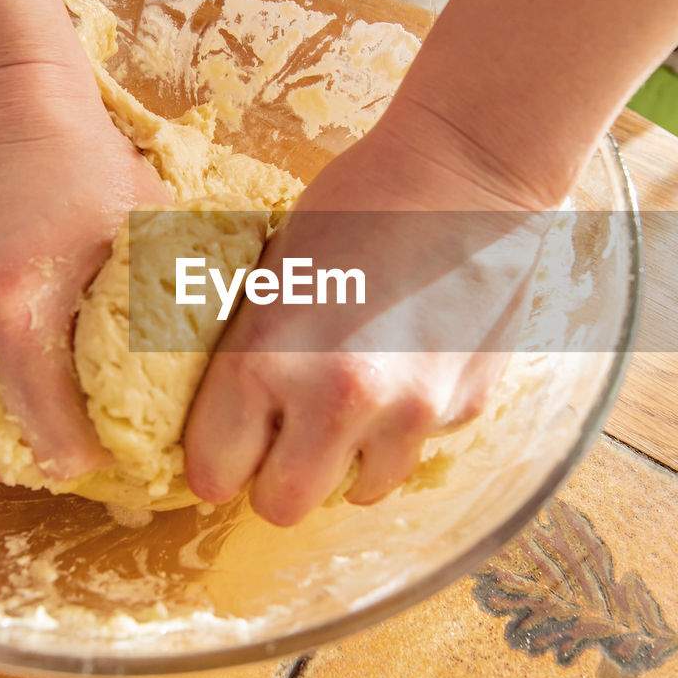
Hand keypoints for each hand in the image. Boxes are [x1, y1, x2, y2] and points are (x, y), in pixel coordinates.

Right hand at [0, 58, 168, 482]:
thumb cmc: (83, 162)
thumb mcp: (145, 231)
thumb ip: (169, 308)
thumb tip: (204, 372)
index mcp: (21, 314)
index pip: (48, 440)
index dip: (83, 458)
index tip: (106, 448)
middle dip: (30, 454)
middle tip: (66, 440)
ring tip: (34, 401)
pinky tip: (0, 347)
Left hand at [184, 112, 549, 525]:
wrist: (465, 170)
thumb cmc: (354, 202)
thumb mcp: (271, 274)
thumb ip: (249, 356)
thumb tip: (225, 420)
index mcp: (266, 359)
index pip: (212, 474)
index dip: (216, 462)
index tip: (227, 449)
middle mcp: (336, 400)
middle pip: (281, 508)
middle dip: (275, 481)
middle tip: (283, 442)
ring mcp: (409, 413)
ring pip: (359, 493)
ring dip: (347, 462)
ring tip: (354, 403)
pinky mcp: (464, 409)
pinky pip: (416, 450)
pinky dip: (404, 429)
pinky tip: (410, 367)